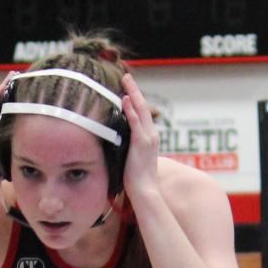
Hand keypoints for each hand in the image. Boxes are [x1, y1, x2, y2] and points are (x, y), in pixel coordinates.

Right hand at [0, 73, 15, 190]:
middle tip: (18, 76)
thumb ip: (16, 154)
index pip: (3, 110)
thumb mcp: (7, 159)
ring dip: (3, 87)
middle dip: (8, 88)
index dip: (12, 98)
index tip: (23, 89)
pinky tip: (3, 86)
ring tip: (12, 75)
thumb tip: (33, 156)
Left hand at [118, 73, 160, 200]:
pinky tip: (125, 99)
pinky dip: (131, 110)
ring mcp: (147, 138)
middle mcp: (151, 134)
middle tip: (126, 76)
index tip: (127, 88)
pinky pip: (136, 122)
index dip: (135, 99)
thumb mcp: (131, 159)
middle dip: (134, 89)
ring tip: (126, 80)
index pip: (142, 113)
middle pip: (143, 106)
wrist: (145, 191)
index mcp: (149, 137)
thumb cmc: (136, 180)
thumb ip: (128, 148)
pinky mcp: (141, 143)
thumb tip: (116, 143)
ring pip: (141, 110)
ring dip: (133, 93)